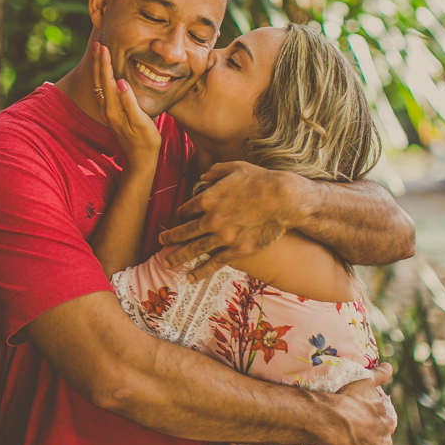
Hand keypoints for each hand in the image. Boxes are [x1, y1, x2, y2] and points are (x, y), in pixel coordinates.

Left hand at [92, 42, 159, 167]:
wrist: (140, 159)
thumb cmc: (145, 141)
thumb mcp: (141, 122)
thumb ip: (130, 102)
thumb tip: (121, 82)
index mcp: (113, 108)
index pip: (106, 80)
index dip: (104, 63)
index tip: (103, 47)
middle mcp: (107, 109)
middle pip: (99, 80)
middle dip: (98, 61)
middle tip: (97, 44)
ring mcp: (108, 112)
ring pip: (99, 85)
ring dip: (98, 68)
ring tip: (98, 54)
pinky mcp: (112, 114)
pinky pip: (103, 90)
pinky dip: (102, 78)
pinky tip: (104, 73)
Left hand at [158, 161, 309, 280]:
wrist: (284, 199)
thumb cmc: (261, 180)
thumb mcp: (235, 167)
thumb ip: (215, 171)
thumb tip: (203, 176)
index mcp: (208, 198)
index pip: (186, 209)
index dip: (181, 214)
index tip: (180, 217)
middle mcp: (211, 219)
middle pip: (184, 232)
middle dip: (170, 238)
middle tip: (160, 241)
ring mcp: (224, 236)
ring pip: (194, 250)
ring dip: (178, 257)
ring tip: (166, 263)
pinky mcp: (237, 249)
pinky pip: (214, 262)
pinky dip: (201, 270)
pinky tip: (190, 277)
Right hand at [320, 365, 401, 444]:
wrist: (328, 419)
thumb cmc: (344, 399)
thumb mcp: (364, 382)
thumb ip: (379, 375)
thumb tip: (390, 366)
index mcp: (384, 419)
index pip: (386, 424)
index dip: (377, 424)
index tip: (368, 423)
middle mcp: (384, 436)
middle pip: (384, 440)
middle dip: (376, 440)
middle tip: (361, 438)